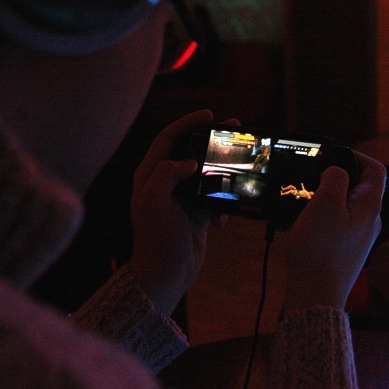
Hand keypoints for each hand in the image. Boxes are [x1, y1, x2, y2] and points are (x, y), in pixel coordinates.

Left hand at [128, 110, 235, 315]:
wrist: (166, 273)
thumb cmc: (156, 238)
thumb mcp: (154, 199)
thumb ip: (167, 172)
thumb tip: (189, 161)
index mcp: (149, 175)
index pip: (168, 139)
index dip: (188, 123)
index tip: (209, 115)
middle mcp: (163, 183)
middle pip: (189, 151)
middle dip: (210, 141)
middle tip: (232, 129)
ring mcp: (180, 198)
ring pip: (205, 173)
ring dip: (221, 172)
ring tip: (238, 167)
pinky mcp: (194, 212)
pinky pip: (213, 197)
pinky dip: (222, 204)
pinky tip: (222, 218)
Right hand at [281, 151, 385, 312]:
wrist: (315, 298)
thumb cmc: (320, 250)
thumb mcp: (325, 203)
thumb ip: (334, 178)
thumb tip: (337, 170)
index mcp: (370, 206)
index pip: (375, 170)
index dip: (356, 155)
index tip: (333, 153)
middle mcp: (368, 221)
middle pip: (356, 188)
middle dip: (332, 179)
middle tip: (309, 178)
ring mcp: (356, 239)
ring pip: (340, 208)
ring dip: (319, 200)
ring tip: (297, 203)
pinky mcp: (342, 253)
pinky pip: (330, 227)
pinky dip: (314, 220)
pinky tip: (293, 226)